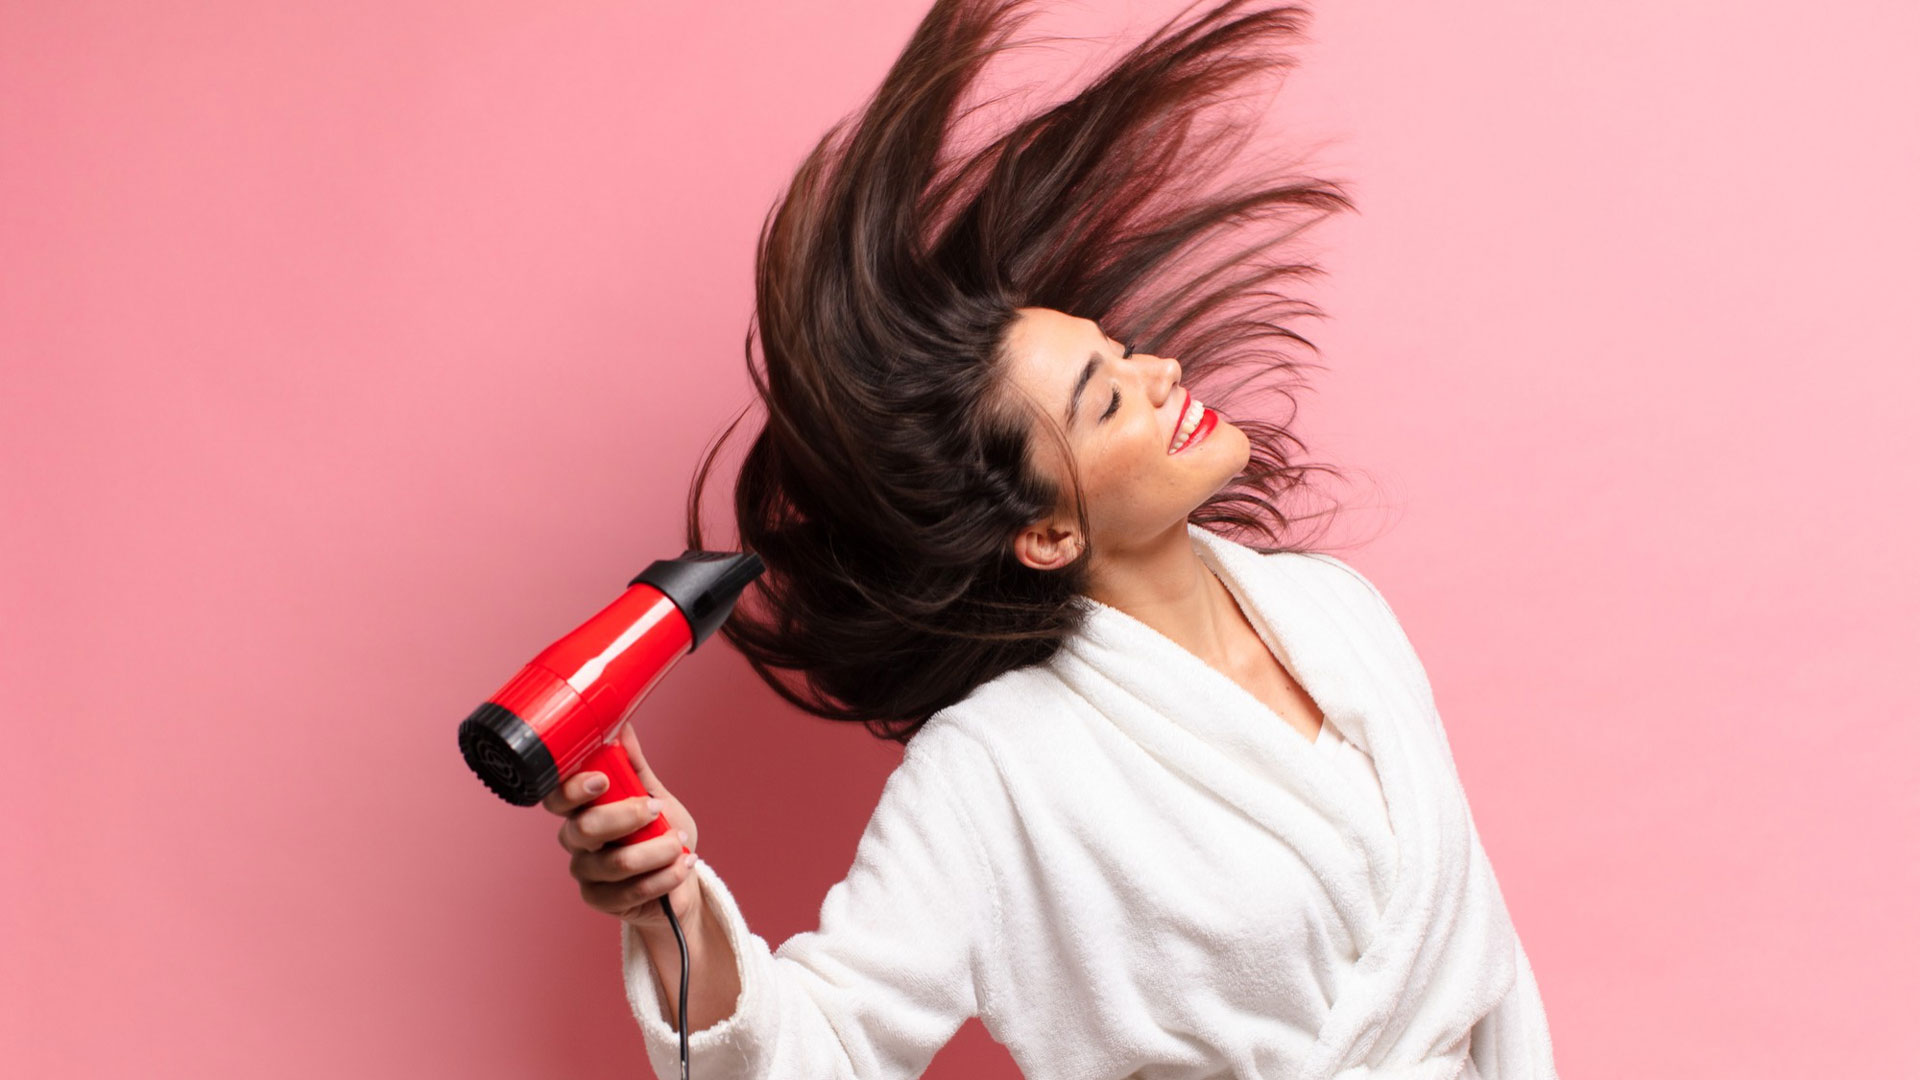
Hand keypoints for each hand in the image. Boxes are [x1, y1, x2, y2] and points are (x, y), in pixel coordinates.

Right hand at [543, 721, 702, 933]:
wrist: (679, 879)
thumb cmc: (660, 832)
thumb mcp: (653, 795)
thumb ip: (635, 767)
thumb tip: (623, 725)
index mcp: (582, 808)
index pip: (558, 797)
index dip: (573, 789)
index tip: (602, 780)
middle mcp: (577, 839)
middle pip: (582, 829)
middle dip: (625, 817)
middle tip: (657, 810)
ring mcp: (586, 872)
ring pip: (614, 863)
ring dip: (657, 850)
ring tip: (680, 842)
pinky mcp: (601, 899)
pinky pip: (631, 890)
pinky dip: (665, 876)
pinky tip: (682, 864)